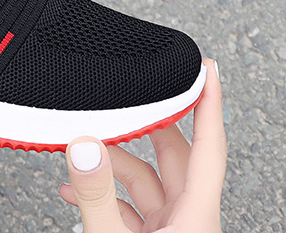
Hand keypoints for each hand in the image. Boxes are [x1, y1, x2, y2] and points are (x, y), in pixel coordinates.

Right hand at [59, 58, 225, 231]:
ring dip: (114, 161)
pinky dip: (106, 192)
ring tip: (82, 146)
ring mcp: (172, 230)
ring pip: (147, 180)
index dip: (208, 103)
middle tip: (132, 94)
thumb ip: (97, 195)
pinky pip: (130, 206)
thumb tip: (83, 148)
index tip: (206, 69)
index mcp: (196, 216)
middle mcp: (189, 220)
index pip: (209, 145)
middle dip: (149, 122)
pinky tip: (75, 189)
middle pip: (174, 156)